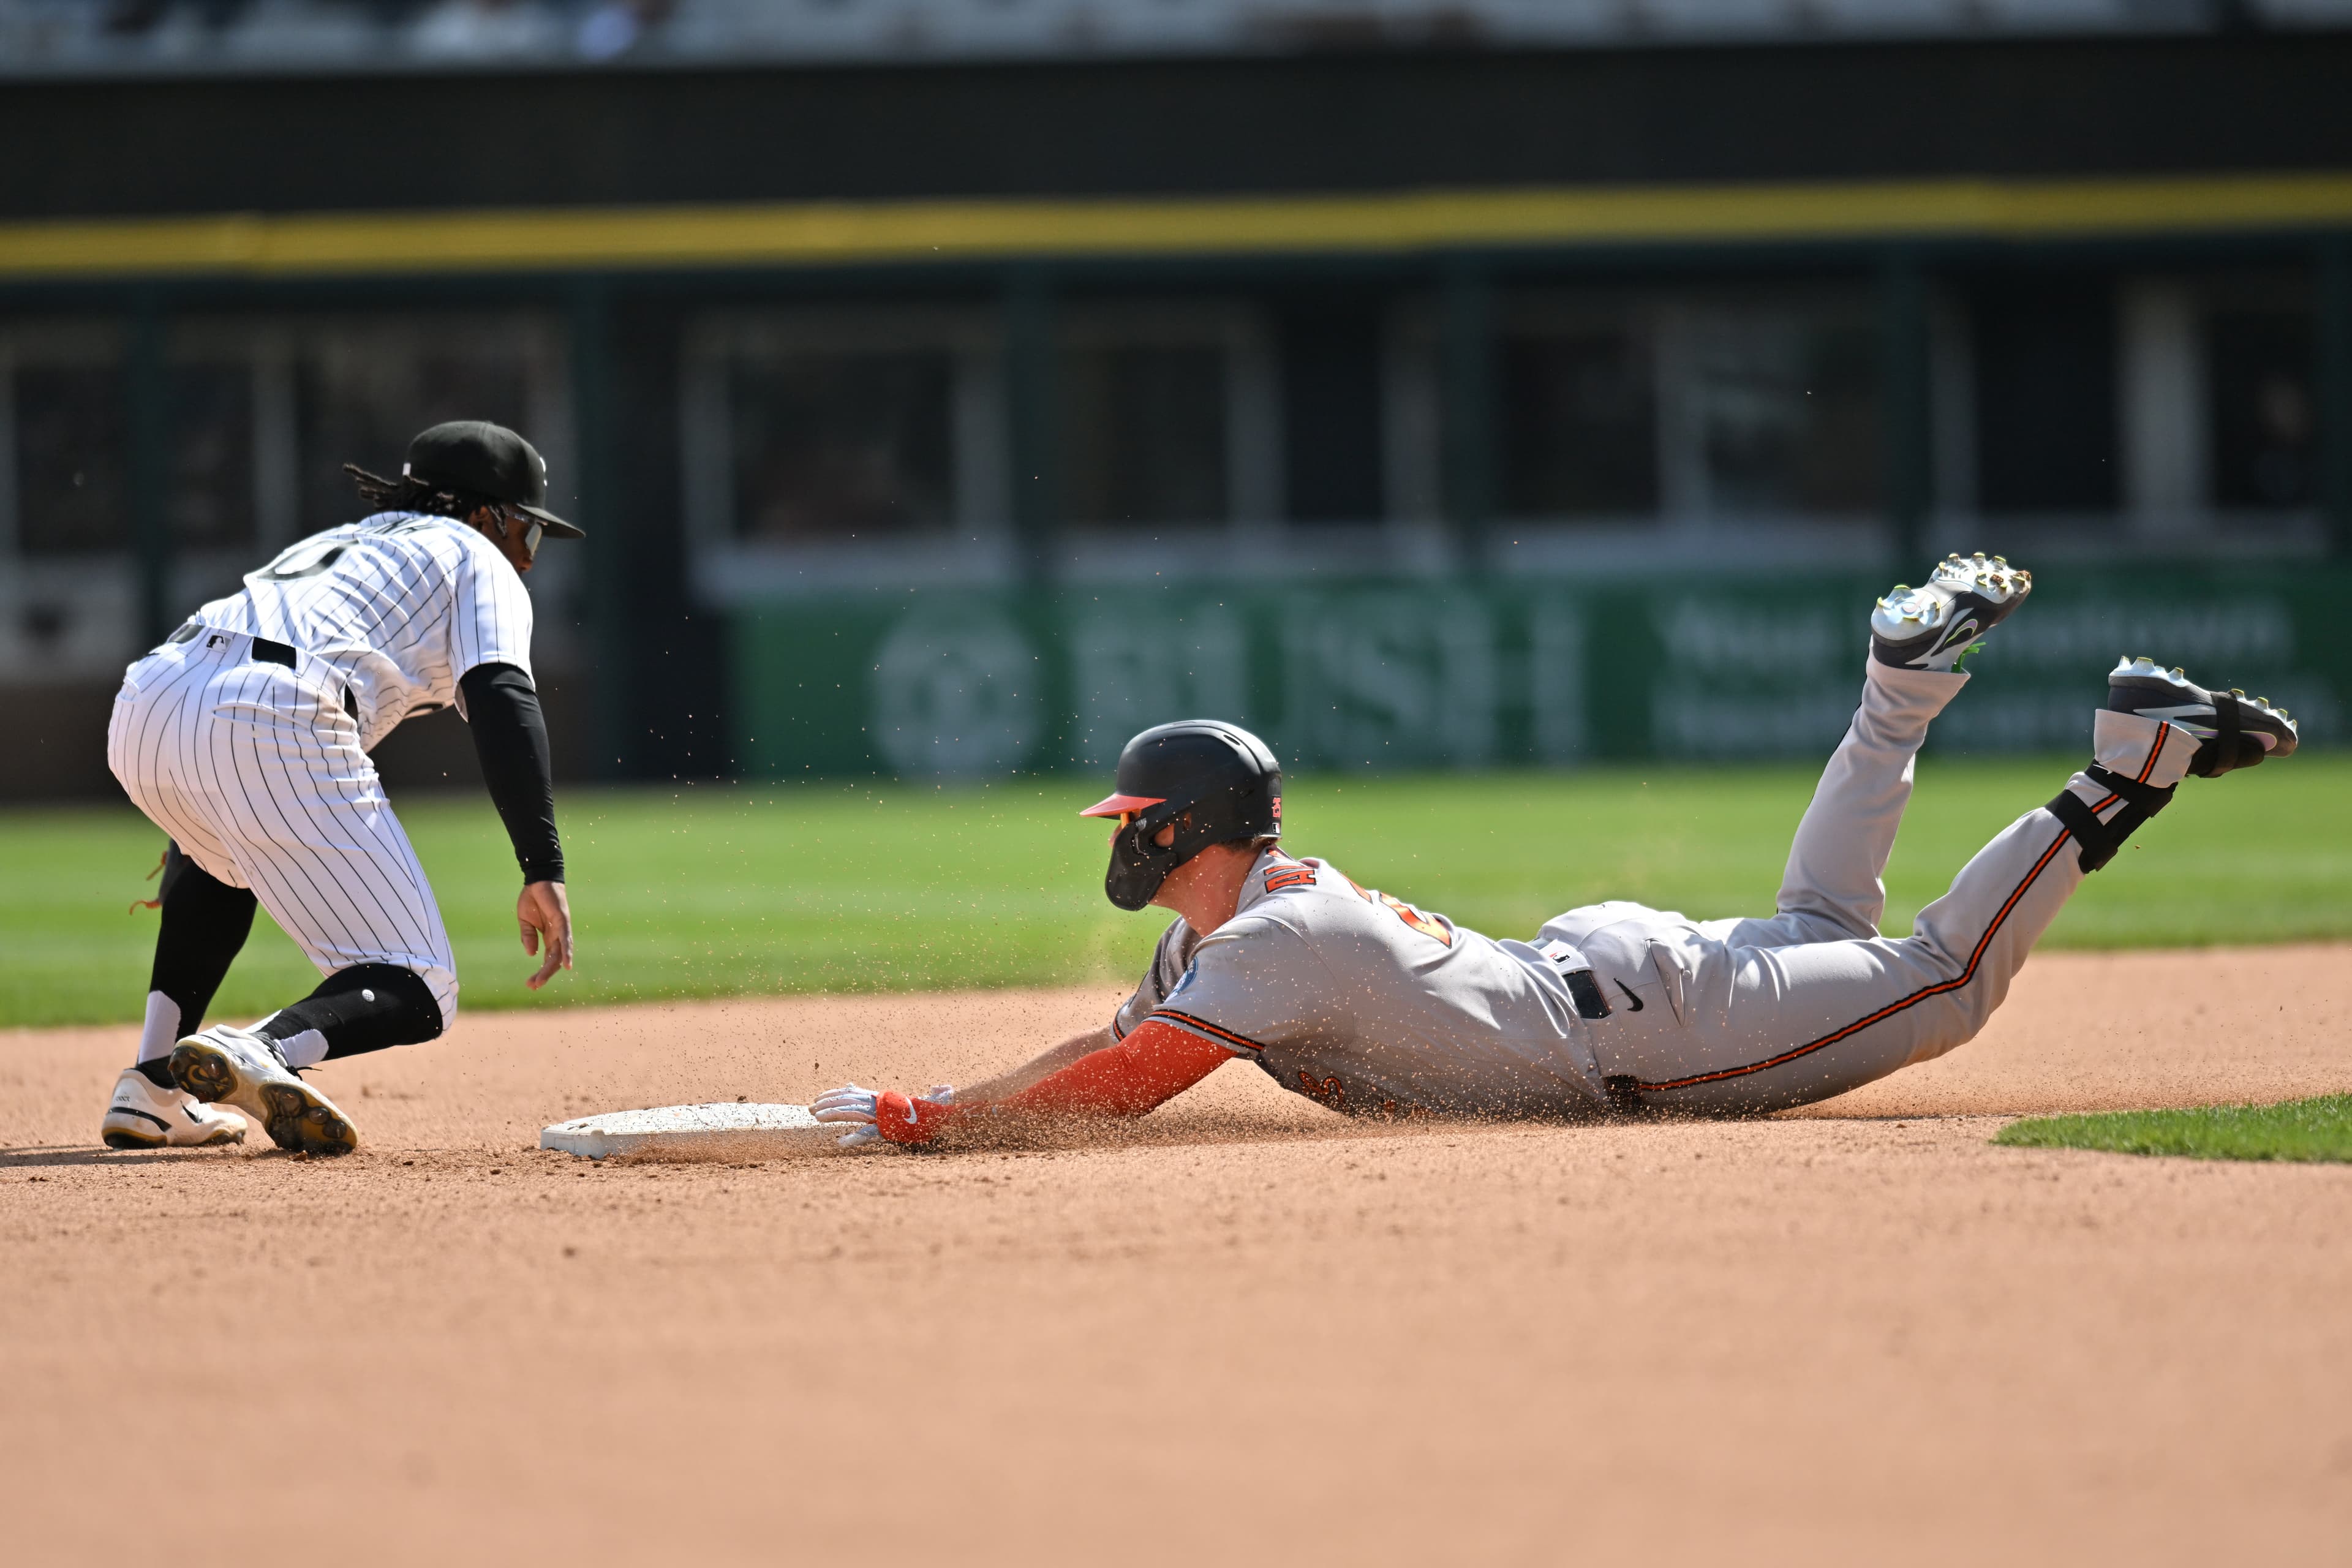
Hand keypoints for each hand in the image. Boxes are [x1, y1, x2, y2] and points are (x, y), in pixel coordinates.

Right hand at [518, 879, 572, 989]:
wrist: (537, 880)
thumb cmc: (532, 899)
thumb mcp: (525, 922)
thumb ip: (528, 937)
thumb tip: (531, 954)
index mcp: (549, 937)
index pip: (548, 959)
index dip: (541, 972)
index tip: (530, 984)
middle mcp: (558, 935)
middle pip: (554, 960)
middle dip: (544, 974)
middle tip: (533, 986)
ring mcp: (562, 928)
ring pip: (559, 953)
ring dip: (552, 967)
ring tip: (541, 980)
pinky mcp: (562, 919)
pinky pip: (565, 938)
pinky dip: (566, 951)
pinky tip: (566, 964)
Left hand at [810, 1083, 955, 1149]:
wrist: (944, 1112)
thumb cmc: (931, 1109)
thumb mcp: (914, 1103)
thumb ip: (910, 1096)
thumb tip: (936, 1088)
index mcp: (881, 1099)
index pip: (852, 1093)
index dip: (834, 1094)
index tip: (818, 1098)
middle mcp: (879, 1104)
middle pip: (847, 1100)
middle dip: (827, 1103)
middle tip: (809, 1108)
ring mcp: (882, 1115)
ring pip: (852, 1111)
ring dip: (833, 1113)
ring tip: (816, 1117)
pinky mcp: (888, 1128)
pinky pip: (868, 1133)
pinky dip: (853, 1138)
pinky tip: (840, 1143)